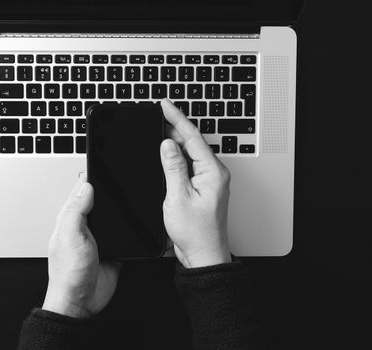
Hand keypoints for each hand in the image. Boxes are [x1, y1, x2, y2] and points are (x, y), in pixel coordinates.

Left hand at [43, 174, 119, 318]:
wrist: (81, 302)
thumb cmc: (68, 273)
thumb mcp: (69, 236)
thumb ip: (76, 210)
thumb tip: (85, 186)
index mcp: (71, 218)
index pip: (81, 190)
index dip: (92, 178)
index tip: (105, 165)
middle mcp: (86, 225)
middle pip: (101, 201)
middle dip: (111, 191)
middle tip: (125, 177)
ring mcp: (102, 237)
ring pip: (115, 216)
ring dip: (123, 210)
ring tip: (133, 195)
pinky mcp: (116, 249)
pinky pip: (126, 235)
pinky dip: (132, 229)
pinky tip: (139, 222)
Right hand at [160, 99, 231, 267]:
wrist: (203, 255)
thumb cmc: (196, 233)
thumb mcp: (179, 197)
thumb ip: (173, 167)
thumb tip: (168, 144)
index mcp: (212, 172)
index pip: (193, 137)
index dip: (177, 119)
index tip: (165, 105)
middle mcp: (214, 174)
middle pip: (192, 142)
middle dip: (175, 127)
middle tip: (157, 114)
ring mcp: (208, 181)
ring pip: (190, 154)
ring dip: (175, 142)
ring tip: (159, 129)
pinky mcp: (201, 188)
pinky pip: (189, 166)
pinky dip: (176, 158)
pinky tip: (166, 155)